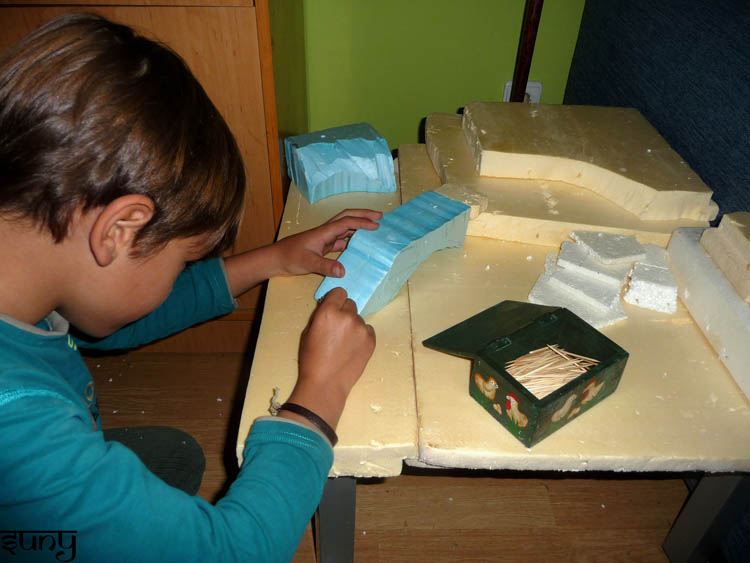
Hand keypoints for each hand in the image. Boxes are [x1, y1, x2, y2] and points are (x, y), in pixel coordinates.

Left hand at [273, 209, 381, 277]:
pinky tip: (359, 246)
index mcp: (324, 232)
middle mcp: (326, 232)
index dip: (362, 223)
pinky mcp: (323, 247)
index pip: (346, 222)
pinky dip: (352, 240)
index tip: (376, 226)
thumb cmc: (289, 258)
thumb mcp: (307, 263)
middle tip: (380, 217)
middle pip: (347, 217)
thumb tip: (343, 271)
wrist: (275, 259)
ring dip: (359, 226)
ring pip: (345, 228)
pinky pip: (342, 240)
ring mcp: (325, 239)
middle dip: (363, 215)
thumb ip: (325, 266)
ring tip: (374, 228)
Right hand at [282, 288, 375, 429]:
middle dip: (344, 312)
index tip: (334, 308)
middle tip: (338, 328)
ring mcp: (361, 328)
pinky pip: (368, 330)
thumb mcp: (308, 332)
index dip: (336, 300)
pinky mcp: (371, 340)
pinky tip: (353, 348)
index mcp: (328, 312)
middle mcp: (347, 316)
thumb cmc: (311, 359)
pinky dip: (362, 336)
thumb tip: (330, 308)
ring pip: (359, 318)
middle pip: (350, 303)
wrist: (326, 383)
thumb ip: (320, 316)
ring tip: (345, 343)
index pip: (339, 292)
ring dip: (353, 325)